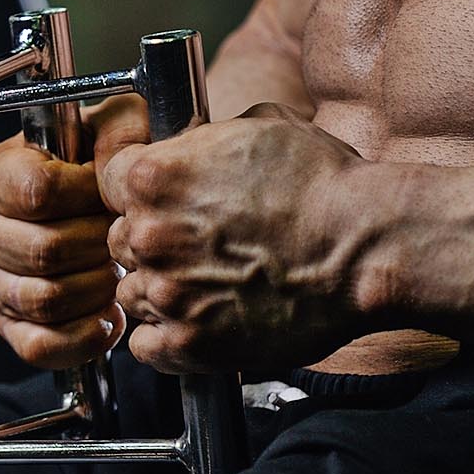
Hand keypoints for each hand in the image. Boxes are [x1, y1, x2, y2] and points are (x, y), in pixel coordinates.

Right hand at [0, 96, 150, 368]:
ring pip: (44, 299)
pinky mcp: (10, 323)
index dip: (86, 195)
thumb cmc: (87, 163)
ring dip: (94, 289)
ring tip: (117, 271)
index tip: (107, 192)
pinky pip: (39, 345)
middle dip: (98, 245)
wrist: (76, 204)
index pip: (38, 192)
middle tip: (122, 236)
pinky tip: (107, 317)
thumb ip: (118, 124)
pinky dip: (80, 337)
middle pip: (45, 250)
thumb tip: (127, 147)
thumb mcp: (103, 127)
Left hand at [98, 104, 368, 372]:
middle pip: (120, 239)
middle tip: (199, 242)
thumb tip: (188, 140)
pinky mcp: (191, 346)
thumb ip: (204, 137)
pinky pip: (147, 347)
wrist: (364, 247)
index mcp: (155, 176)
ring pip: (132, 294)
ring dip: (162, 289)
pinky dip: (167, 338)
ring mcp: (168, 294)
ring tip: (209, 283)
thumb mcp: (260, 126)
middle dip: (153, 239)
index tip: (162, 198)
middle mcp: (151, 235)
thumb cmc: (322, 183)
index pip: (108, 181)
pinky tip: (201, 319)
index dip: (138, 189)